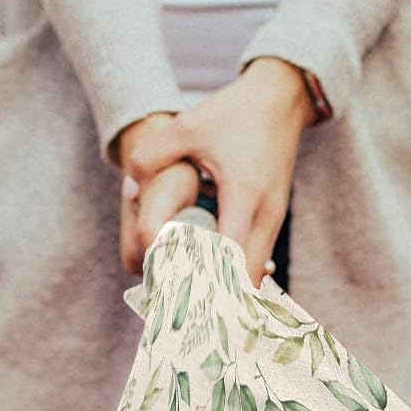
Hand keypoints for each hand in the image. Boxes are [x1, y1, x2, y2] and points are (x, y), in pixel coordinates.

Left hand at [119, 58, 314, 283]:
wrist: (281, 98)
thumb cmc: (234, 113)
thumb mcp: (189, 127)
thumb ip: (152, 156)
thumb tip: (129, 190)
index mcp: (244, 196)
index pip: (229, 258)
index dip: (207, 283)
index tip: (182, 300)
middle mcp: (265, 215)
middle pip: (246, 281)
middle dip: (218, 300)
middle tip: (184, 311)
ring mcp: (274, 221)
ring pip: (254, 276)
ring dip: (228, 291)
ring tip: (194, 302)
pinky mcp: (274, 221)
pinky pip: (256, 262)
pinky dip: (236, 276)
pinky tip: (211, 281)